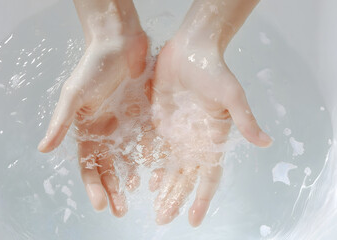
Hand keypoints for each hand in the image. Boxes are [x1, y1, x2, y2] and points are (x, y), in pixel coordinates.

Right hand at [38, 32, 148, 216]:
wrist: (120, 43)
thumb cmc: (93, 67)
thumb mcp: (74, 95)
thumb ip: (61, 122)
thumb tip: (42, 149)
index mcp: (87, 130)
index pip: (88, 165)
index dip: (93, 185)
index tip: (101, 205)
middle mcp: (106, 131)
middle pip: (109, 167)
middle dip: (113, 189)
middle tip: (121, 210)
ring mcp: (126, 125)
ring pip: (128, 158)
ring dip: (131, 177)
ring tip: (139, 193)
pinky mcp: (143, 117)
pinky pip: (147, 141)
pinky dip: (150, 156)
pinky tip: (156, 169)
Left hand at [149, 36, 271, 225]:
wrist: (191, 48)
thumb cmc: (214, 70)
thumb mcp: (231, 94)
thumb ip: (244, 119)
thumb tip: (266, 142)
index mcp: (212, 138)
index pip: (208, 174)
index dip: (203, 197)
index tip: (193, 219)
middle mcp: (194, 139)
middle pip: (185, 176)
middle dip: (176, 197)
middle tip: (164, 219)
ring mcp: (176, 131)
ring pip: (169, 166)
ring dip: (164, 186)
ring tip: (155, 205)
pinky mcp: (160, 120)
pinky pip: (154, 147)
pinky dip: (149, 164)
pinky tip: (143, 177)